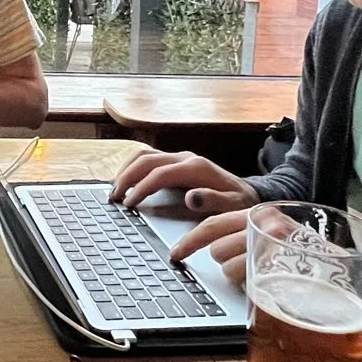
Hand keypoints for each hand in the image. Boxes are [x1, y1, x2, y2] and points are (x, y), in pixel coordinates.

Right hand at [109, 149, 253, 211]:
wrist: (248, 193)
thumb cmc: (239, 203)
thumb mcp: (233, 206)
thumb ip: (213, 200)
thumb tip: (191, 197)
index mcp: (196, 167)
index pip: (159, 174)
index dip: (141, 188)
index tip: (129, 205)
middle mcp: (185, 158)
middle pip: (146, 160)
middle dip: (126, 177)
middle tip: (113, 197)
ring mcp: (180, 157)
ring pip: (145, 155)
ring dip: (126, 170)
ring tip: (115, 189)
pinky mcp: (177, 161)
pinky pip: (149, 158)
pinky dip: (133, 168)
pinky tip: (126, 181)